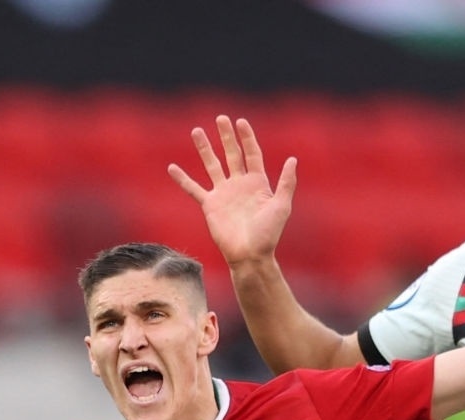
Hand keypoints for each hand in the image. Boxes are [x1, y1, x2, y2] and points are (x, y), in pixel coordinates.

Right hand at [169, 115, 297, 266]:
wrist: (250, 255)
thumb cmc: (269, 234)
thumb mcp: (281, 206)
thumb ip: (286, 183)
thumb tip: (292, 159)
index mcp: (258, 183)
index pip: (252, 154)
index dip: (247, 138)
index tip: (241, 122)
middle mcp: (239, 185)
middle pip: (232, 154)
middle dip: (226, 137)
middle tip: (221, 118)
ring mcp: (223, 194)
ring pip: (212, 165)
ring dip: (204, 148)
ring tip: (197, 131)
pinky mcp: (209, 205)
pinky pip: (193, 189)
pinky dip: (182, 179)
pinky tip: (172, 167)